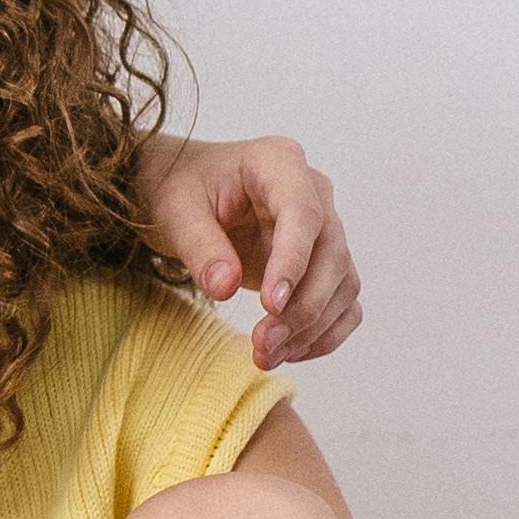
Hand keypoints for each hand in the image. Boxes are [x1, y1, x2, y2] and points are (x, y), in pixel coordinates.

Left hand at [139, 132, 359, 369]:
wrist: (184, 194)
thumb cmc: (179, 189)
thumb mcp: (175, 211)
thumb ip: (199, 246)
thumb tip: (225, 287)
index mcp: (279, 163)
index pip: (303, 213)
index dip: (293, 260)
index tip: (272, 304)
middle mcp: (313, 192)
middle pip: (331, 254)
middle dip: (302, 307)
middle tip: (263, 345)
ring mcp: (323, 229)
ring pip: (342, 283)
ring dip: (312, 327)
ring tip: (266, 355)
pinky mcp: (322, 263)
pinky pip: (342, 302)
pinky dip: (323, 332)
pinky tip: (289, 352)